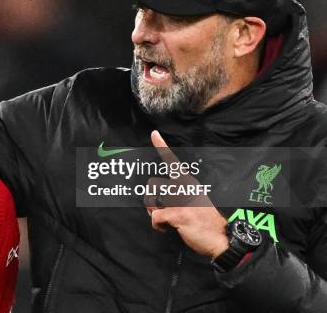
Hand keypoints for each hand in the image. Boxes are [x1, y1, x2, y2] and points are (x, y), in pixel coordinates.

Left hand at [146, 130, 228, 258]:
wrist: (222, 238)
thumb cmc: (206, 222)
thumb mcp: (195, 201)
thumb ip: (179, 195)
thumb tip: (160, 198)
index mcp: (189, 182)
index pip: (173, 161)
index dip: (161, 146)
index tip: (154, 134)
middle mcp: (184, 188)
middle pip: (152, 184)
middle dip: (151, 199)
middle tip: (161, 211)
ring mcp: (181, 200)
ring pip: (150, 200)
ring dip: (153, 212)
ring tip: (165, 220)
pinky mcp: (178, 214)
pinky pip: (155, 217)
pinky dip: (157, 225)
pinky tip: (167, 229)